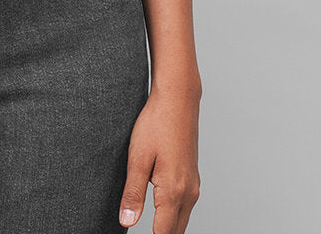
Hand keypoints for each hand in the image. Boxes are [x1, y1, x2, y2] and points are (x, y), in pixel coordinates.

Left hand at [118, 87, 200, 233]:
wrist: (178, 100)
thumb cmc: (156, 124)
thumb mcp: (138, 158)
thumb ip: (133, 193)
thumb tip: (127, 222)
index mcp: (173, 191)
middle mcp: (188, 193)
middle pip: (175, 232)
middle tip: (141, 233)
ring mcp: (193, 185)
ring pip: (182, 220)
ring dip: (168, 229)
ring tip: (150, 228)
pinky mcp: (192, 177)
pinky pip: (185, 207)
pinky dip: (173, 216)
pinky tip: (161, 213)